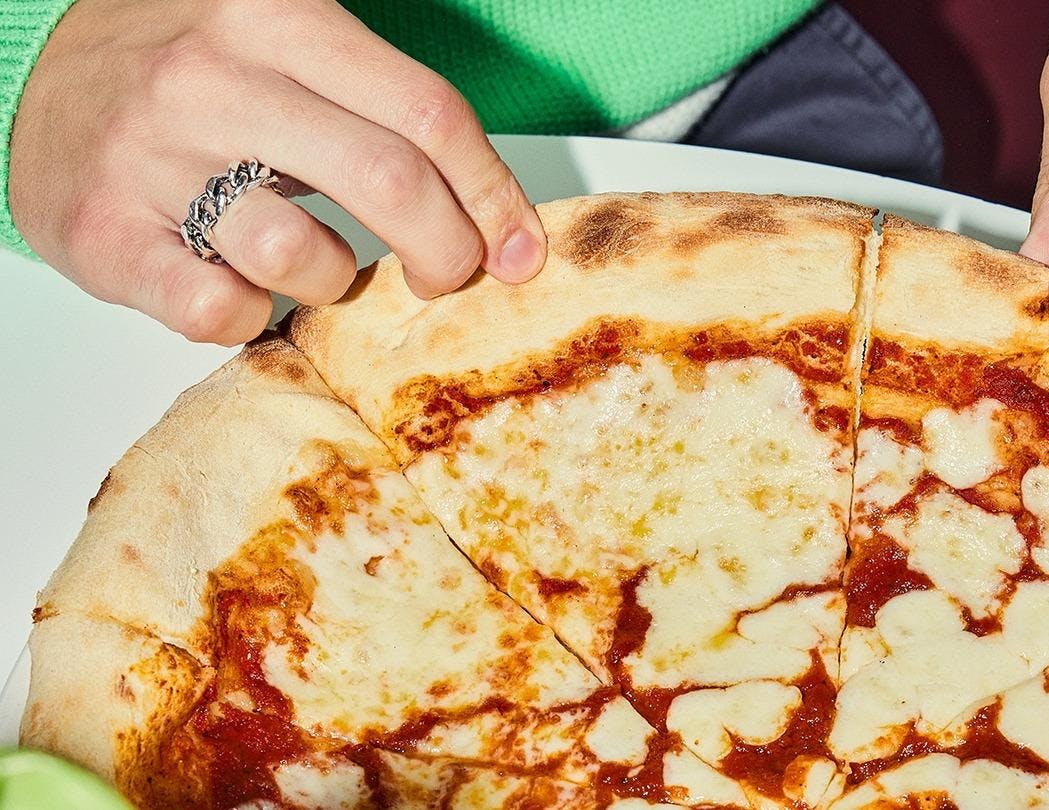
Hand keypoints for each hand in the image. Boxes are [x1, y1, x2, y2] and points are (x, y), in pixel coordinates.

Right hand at [10, 0, 546, 344]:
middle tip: (448, 278)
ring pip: (307, 258)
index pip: (429, 113)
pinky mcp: (106, 233)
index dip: (493, 194)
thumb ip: (383, 110)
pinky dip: (251, 315)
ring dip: (336, 283)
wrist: (34, 85)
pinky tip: (241, 283)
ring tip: (314, 262)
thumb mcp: (287, 46)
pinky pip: (220, 310)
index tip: (520, 248)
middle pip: (391, 184)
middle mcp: (215, 77)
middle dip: (447, 254)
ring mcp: (152, 155)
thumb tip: (495, 217)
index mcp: (280, 17)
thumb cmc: (190, 74)